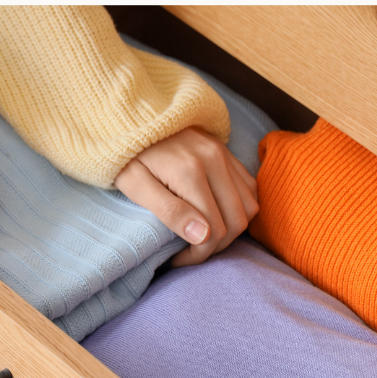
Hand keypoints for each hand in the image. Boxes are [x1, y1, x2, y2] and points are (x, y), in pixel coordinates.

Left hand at [114, 128, 258, 265]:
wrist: (131, 117)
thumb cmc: (127, 157)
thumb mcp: (135, 186)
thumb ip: (169, 211)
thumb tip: (204, 237)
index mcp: (189, 172)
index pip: (212, 231)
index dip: (198, 254)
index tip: (177, 259)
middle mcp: (214, 160)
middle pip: (236, 222)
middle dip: (217, 246)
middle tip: (191, 253)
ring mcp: (223, 153)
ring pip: (249, 206)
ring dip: (232, 229)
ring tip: (205, 236)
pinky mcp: (226, 150)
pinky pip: (249, 187)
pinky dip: (240, 207)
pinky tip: (218, 215)